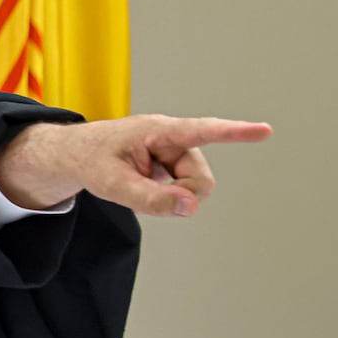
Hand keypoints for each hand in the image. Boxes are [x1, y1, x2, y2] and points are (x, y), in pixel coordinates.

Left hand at [0, 115, 272, 216]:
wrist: (72, 154)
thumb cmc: (90, 159)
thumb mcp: (111, 184)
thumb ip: (150, 199)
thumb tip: (191, 207)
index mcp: (158, 131)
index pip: (201, 131)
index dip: (234, 133)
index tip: (264, 130)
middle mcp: (172, 139)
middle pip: (200, 179)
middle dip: (181, 194)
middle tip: (143, 191)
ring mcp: (173, 153)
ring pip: (194, 188)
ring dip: (169, 195)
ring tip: (136, 183)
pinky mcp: (171, 165)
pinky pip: (182, 191)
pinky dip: (164, 196)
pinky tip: (142, 185)